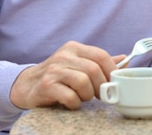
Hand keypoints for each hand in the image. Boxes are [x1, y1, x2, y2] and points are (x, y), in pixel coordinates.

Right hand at [10, 41, 126, 109]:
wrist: (26, 85)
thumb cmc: (57, 76)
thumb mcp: (77, 64)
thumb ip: (99, 62)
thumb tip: (124, 59)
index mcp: (74, 48)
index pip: (101, 55)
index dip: (111, 71)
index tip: (112, 83)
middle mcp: (64, 56)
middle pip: (94, 70)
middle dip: (101, 86)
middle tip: (99, 95)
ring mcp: (54, 70)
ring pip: (83, 82)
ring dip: (87, 95)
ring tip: (82, 97)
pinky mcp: (46, 85)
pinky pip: (70, 96)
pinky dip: (75, 103)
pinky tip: (71, 102)